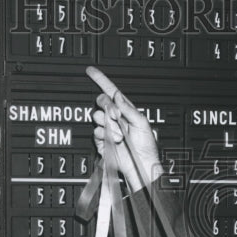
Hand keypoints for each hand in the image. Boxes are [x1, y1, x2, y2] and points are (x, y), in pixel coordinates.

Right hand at [86, 66, 161, 190]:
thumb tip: (117, 97)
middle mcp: (115, 118)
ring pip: (97, 116)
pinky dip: (105, 135)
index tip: (91, 71)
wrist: (140, 164)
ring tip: (120, 134)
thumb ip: (129, 109)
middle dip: (107, 107)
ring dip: (109, 125)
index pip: (111, 92)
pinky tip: (114, 139)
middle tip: (116, 116)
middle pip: (101, 101)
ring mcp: (107, 129)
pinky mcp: (101, 140)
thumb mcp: (142, 123)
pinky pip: (96, 131)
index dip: (101, 80)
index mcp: (125, 110)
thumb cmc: (145, 146)